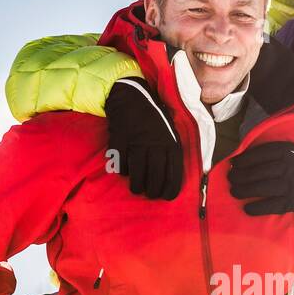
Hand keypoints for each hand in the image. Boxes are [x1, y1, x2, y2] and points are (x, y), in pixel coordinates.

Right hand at [104, 77, 182, 199]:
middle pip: (155, 177)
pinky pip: (121, 165)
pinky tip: (125, 170)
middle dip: (153, 191)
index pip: (173, 173)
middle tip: (150, 194)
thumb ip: (172, 151)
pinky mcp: (120, 142)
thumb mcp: (170, 131)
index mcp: (170, 142)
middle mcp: (155, 144)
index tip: (166, 197)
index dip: (170, 189)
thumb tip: (172, 178)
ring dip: (137, 186)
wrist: (131, 98)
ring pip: (137, 174)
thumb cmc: (154, 119)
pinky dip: (123, 171)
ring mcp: (136, 143)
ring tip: (137, 189)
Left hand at [228, 141, 293, 229]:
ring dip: (243, 190)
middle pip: (256, 172)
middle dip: (239, 176)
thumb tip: (243, 157)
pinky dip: (256, 208)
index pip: (259, 154)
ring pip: (260, 188)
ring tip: (234, 191)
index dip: (243, 160)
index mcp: (287, 151)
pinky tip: (246, 208)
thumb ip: (273, 151)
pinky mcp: (291, 202)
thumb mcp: (293, 150)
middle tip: (231, 178)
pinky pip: (270, 206)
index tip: (233, 163)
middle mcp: (288, 167)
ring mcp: (290, 185)